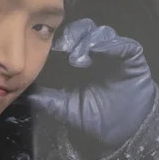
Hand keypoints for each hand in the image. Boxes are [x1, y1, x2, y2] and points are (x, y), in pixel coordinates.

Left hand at [29, 18, 155, 152]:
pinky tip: (100, 51)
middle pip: (82, 30)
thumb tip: (27, 95)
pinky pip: (123, 44)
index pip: (66, 39)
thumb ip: (49, 100)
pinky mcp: (131, 56)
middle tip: (64, 49)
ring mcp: (113, 52)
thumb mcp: (68, 109)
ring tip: (80, 58)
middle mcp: (95, 52)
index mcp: (78, 60)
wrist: (126, 129)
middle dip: (73, 36)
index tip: (50, 48)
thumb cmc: (97, 118)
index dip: (58, 40)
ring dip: (89, 40)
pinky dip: (111, 44)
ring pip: (100, 32)